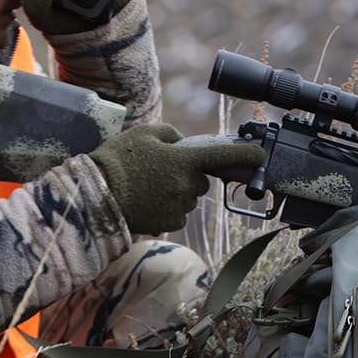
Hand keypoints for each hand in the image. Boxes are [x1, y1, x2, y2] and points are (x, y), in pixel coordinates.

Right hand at [90, 124, 265, 233]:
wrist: (97, 196)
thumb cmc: (119, 160)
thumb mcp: (144, 133)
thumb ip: (171, 135)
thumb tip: (183, 144)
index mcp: (185, 160)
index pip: (224, 157)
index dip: (246, 155)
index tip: (260, 154)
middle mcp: (188, 186)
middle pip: (200, 180)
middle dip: (186, 175)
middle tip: (159, 169)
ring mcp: (180, 207)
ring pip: (187, 197)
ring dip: (174, 192)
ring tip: (145, 186)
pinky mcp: (170, 224)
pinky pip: (176, 213)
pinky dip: (165, 207)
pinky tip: (145, 201)